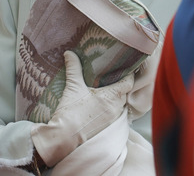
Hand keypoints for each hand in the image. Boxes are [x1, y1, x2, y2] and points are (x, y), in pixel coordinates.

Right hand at [31, 51, 134, 166]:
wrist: (64, 138)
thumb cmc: (71, 113)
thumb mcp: (73, 87)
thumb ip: (74, 68)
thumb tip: (69, 53)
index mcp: (112, 97)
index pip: (129, 82)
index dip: (128, 74)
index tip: (124, 66)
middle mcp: (116, 108)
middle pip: (124, 93)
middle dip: (120, 84)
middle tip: (112, 74)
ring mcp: (112, 119)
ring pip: (119, 103)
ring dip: (114, 96)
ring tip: (105, 87)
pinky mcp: (106, 127)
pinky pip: (113, 113)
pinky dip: (109, 106)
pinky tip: (99, 102)